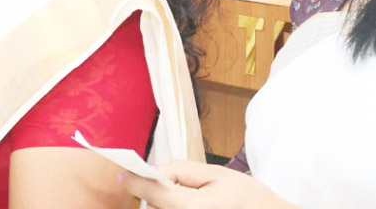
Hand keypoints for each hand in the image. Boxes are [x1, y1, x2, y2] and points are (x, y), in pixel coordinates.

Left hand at [121, 161, 298, 208]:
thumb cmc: (249, 200)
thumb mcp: (216, 174)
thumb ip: (181, 171)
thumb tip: (154, 172)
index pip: (154, 192)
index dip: (136, 180)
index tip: (125, 173)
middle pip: (155, 207)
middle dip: (157, 193)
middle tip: (179, 186)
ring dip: (166, 205)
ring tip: (195, 200)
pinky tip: (189, 205)